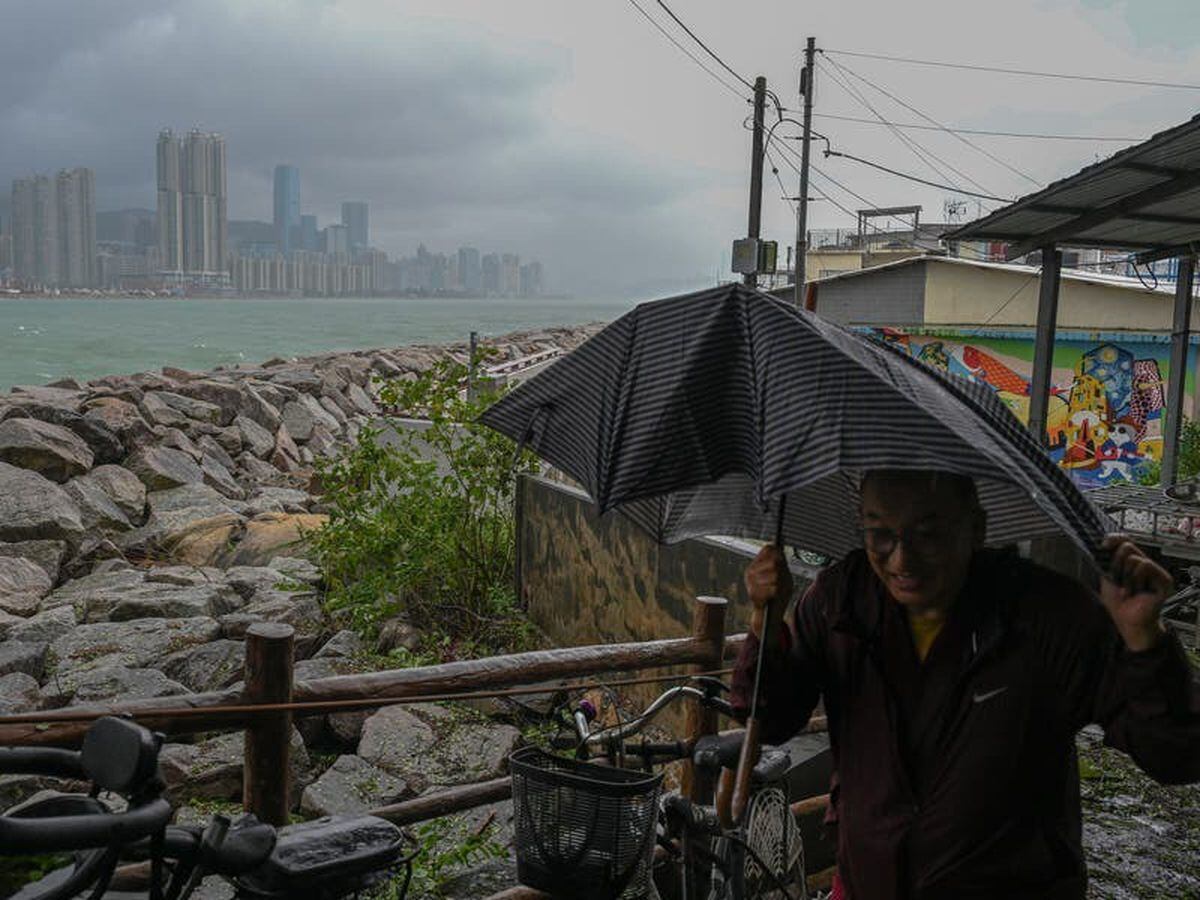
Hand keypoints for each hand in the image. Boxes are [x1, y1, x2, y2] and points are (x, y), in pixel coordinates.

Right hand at [744, 545, 791, 637]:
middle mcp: (750, 571)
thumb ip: (780, 562)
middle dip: (782, 572)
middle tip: (781, 582)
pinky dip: (777, 593)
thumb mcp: (783, 576)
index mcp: (756, 564)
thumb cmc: (778, 594)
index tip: (782, 564)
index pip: (769, 548)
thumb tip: (777, 546)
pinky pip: (773, 588)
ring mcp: (750, 582)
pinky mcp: (753, 593)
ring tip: (777, 590)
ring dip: (780, 584)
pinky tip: (773, 596)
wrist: (768, 616)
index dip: (779, 554)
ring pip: (775, 575)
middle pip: (774, 562)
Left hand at [1100, 535, 1172, 651]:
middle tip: (1117, 581)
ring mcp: (1156, 572)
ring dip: (1125, 576)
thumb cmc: (1118, 602)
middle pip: (1128, 546)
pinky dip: (1135, 579)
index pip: (1125, 539)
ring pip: (1134, 557)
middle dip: (1116, 565)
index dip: (1114, 538)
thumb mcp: (1106, 576)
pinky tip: (1136, 591)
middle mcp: (1145, 564)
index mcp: (1132, 562)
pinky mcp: (1164, 579)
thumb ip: (1106, 560)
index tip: (1103, 545)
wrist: (1126, 619)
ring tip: (1127, 589)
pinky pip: (1145, 565)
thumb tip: (1101, 543)